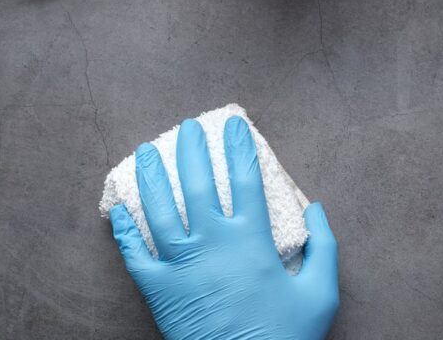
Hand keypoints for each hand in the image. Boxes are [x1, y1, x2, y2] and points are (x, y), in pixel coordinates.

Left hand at [109, 116, 338, 339]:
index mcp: (252, 240)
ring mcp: (181, 265)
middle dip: (191, 149)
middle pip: (197, 183)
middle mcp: (212, 243)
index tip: (234, 124)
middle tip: (187, 128)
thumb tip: (315, 208)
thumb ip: (323, 247)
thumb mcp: (321, 293)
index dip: (240, 147)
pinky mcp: (158, 290)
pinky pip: (134, 254)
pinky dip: (123, 229)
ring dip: (150, 176)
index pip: (246, 179)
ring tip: (144, 152)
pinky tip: (118, 209)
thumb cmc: (286, 338)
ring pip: (158, 209)